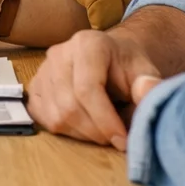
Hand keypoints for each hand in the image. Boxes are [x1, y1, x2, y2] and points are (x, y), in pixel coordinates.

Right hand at [28, 29, 163, 150]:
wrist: (111, 57)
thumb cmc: (127, 67)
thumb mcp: (145, 72)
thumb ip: (150, 86)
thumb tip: (147, 94)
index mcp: (87, 44)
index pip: (87, 88)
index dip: (105, 120)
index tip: (123, 141)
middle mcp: (58, 54)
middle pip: (69, 105)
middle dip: (96, 131)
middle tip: (116, 139)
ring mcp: (42, 70)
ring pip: (56, 116)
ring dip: (83, 134)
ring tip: (103, 131)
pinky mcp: (34, 86)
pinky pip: (43, 118)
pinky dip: (66, 130)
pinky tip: (84, 126)